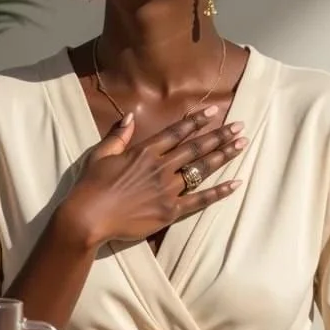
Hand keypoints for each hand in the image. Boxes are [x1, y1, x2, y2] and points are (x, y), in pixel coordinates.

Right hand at [54, 107, 246, 250]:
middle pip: (196, 148)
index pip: (177, 132)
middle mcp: (161, 167)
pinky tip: (236, 184)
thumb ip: (118, 135)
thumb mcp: (100, 155)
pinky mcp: (169, 211)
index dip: (196, 121)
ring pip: (201, 170)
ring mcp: (167, 189)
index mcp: (145, 152)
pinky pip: (200, 200)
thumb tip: (129, 116)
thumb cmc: (90, 186)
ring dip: (223, 156)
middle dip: (220, 136)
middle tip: (240, 127)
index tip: (214, 112)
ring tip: (242, 146)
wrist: (88, 217)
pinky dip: (219, 192)